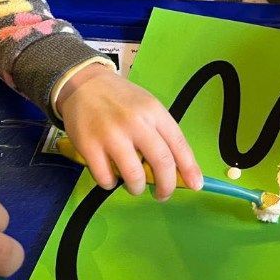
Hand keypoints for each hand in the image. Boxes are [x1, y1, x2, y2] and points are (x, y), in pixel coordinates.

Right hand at [57, 64, 202, 200]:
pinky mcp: (89, 147)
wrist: (83, 84)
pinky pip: (106, 178)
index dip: (189, 168)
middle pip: (161, 163)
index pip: (178, 144)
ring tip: (135, 186)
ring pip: (134, 176)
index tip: (196, 185)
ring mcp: (111, 135)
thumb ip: (160, 132)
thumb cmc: (121, 99)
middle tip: (163, 194)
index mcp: (154, 111)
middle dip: (166, 186)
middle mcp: (135, 123)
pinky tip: (112, 176)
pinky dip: (111, 184)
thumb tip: (176, 167)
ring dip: (138, 188)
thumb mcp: (147, 106)